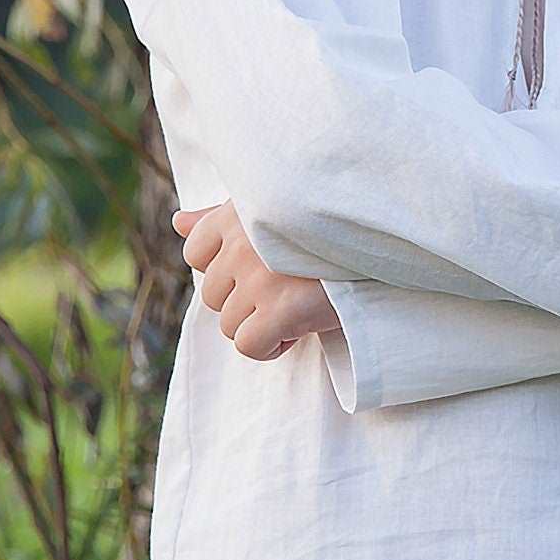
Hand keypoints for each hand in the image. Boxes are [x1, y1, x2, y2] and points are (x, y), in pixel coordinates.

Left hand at [170, 198, 342, 360]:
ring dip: (261, 324)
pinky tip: (298, 329)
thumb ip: (221, 218)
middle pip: (213, 294)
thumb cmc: (326, 231)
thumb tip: (177, 221)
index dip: (227, 269)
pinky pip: (248, 346)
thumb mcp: (272, 211)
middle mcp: (243, 242)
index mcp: (238, 213)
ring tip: (298, 304)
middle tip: (288, 287)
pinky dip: (271, 347)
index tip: (264, 266)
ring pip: (229, 324)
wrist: (382, 243)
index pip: (196, 252)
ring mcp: (260, 277)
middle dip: (246, 300)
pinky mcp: (281, 309)